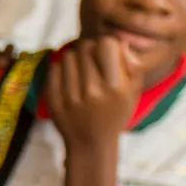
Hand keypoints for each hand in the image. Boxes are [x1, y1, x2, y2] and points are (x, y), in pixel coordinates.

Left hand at [45, 35, 138, 153]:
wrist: (90, 143)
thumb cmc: (115, 114)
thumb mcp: (132, 92)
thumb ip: (132, 66)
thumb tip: (121, 42)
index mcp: (115, 87)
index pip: (106, 44)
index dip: (107, 44)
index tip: (107, 51)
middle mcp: (92, 90)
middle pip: (85, 47)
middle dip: (89, 48)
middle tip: (92, 58)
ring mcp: (70, 96)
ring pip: (67, 55)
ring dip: (74, 58)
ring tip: (81, 69)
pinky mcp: (54, 100)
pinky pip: (53, 69)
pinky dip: (61, 68)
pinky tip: (69, 77)